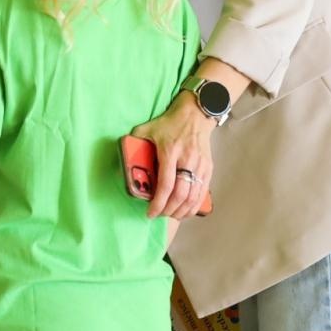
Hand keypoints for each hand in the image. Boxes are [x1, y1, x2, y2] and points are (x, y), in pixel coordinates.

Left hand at [129, 93, 214, 219]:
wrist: (195, 115)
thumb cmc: (168, 123)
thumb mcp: (147, 129)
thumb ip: (134, 143)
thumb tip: (122, 160)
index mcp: (170, 151)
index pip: (166, 184)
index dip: (158, 203)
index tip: (150, 213)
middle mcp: (187, 160)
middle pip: (180, 194)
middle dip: (168, 209)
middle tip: (159, 215)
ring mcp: (200, 165)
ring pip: (193, 196)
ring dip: (181, 210)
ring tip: (170, 215)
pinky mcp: (208, 168)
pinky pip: (203, 192)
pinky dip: (194, 205)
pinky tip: (185, 210)